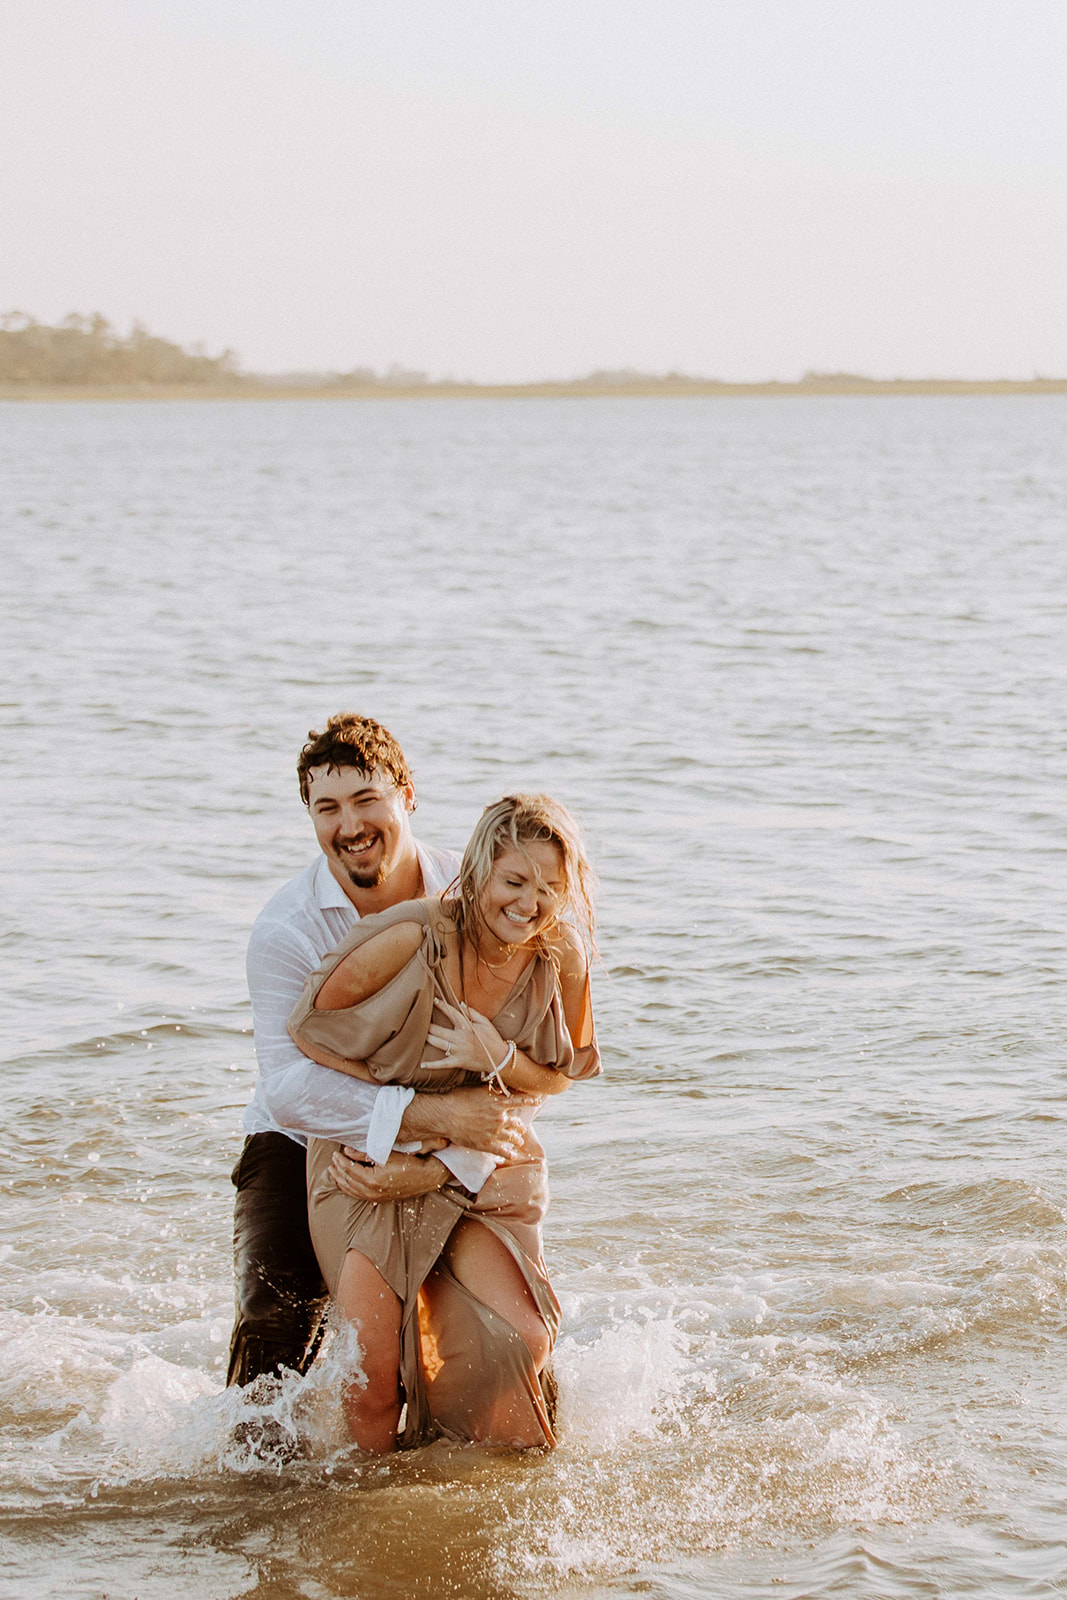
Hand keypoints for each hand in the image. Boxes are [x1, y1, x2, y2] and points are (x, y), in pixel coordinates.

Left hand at [329, 1148, 448, 1200]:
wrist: (425, 1176)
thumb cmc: (409, 1162)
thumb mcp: (386, 1154)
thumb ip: (365, 1154)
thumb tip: (347, 1150)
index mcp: (372, 1180)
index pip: (349, 1170)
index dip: (340, 1161)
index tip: (335, 1153)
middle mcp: (372, 1191)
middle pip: (348, 1181)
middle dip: (338, 1170)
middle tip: (332, 1161)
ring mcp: (375, 1197)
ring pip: (351, 1190)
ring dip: (341, 1181)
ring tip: (334, 1172)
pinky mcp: (379, 1198)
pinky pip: (358, 1195)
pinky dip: (349, 1189)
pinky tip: (346, 1183)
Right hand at [400, 1085, 531, 1158]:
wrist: (446, 1115)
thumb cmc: (458, 1099)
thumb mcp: (477, 1090)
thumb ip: (491, 1092)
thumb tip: (499, 1090)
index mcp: (499, 1102)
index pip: (520, 1101)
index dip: (530, 1101)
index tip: (537, 1101)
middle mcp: (500, 1118)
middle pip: (516, 1123)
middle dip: (520, 1126)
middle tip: (521, 1128)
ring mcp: (494, 1132)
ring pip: (512, 1138)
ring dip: (517, 1140)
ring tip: (519, 1141)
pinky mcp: (487, 1145)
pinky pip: (503, 1151)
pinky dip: (509, 1154)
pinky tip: (512, 1156)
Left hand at [423, 998, 505, 1076]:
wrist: (499, 1059)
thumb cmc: (492, 1039)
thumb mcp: (485, 1022)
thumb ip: (473, 1013)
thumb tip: (460, 1004)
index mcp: (467, 1027)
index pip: (451, 1013)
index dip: (442, 1006)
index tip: (433, 1000)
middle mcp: (460, 1038)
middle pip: (439, 1030)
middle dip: (428, 1025)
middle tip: (420, 1020)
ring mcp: (457, 1051)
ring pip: (437, 1043)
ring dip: (427, 1038)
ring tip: (419, 1034)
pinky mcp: (457, 1062)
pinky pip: (442, 1064)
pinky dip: (432, 1065)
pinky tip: (422, 1064)